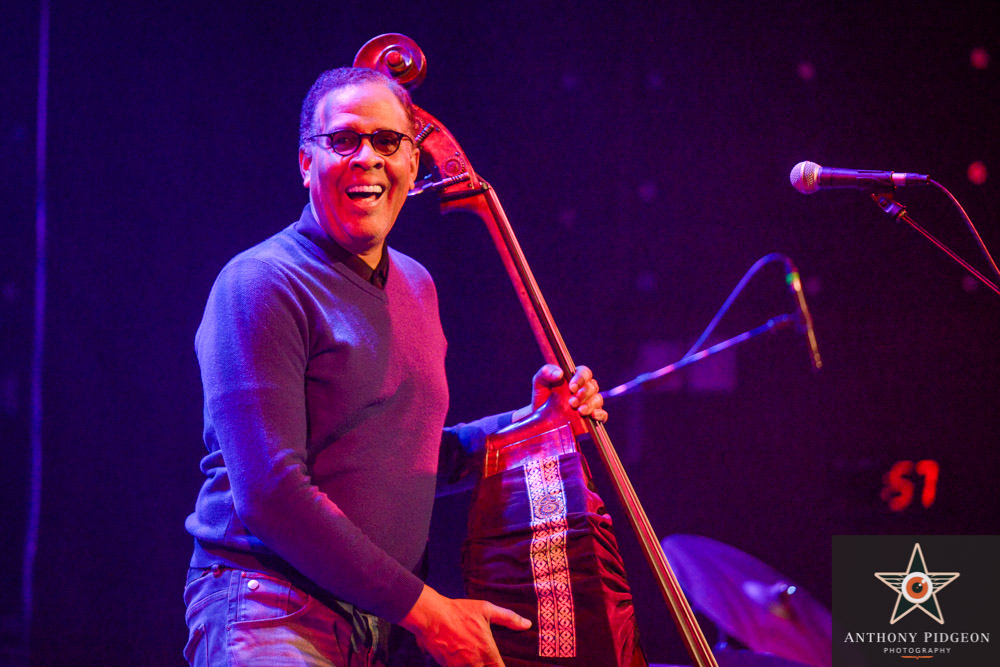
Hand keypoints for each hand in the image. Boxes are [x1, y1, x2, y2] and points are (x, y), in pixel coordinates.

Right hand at [400, 585, 530, 666]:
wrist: (431, 616)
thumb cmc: (460, 611)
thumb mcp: (486, 609)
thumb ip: (509, 618)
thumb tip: (527, 624)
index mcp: (487, 652)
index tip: (501, 664)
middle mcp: (475, 663)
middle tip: (486, 660)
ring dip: (474, 666)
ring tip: (474, 658)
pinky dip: (462, 665)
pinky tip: (464, 659)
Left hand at [513, 364, 607, 422]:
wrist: (540, 419)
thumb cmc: (542, 397)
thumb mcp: (540, 382)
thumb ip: (546, 373)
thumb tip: (559, 373)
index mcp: (575, 378)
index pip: (585, 373)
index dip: (580, 379)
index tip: (571, 387)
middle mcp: (585, 389)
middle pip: (592, 387)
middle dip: (583, 394)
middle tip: (572, 402)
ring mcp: (590, 403)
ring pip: (598, 399)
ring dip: (590, 405)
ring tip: (580, 411)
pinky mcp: (592, 418)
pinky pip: (603, 414)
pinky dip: (600, 414)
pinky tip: (592, 416)